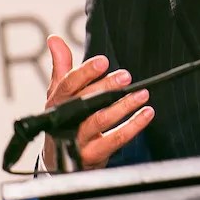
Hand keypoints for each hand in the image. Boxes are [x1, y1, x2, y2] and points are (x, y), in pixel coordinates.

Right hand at [43, 35, 153, 169]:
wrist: (59, 160)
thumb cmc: (63, 121)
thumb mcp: (59, 93)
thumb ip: (61, 66)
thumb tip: (54, 39)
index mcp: (57, 102)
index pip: (68, 84)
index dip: (85, 72)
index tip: (103, 61)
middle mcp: (65, 121)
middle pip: (85, 102)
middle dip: (106, 88)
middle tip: (126, 76)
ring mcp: (78, 140)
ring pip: (100, 121)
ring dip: (123, 106)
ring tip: (142, 94)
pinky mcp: (93, 155)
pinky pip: (115, 140)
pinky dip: (133, 127)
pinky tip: (145, 114)